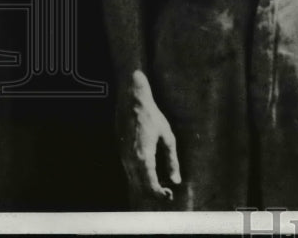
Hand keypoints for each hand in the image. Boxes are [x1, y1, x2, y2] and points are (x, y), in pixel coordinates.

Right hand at [115, 72, 180, 201]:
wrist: (132, 102)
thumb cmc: (152, 117)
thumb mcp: (167, 137)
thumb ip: (172, 160)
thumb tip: (176, 181)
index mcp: (143, 157)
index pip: (150, 186)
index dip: (160, 195)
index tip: (170, 195)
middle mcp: (130, 161)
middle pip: (139, 189)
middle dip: (154, 195)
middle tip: (168, 194)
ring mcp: (123, 158)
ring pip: (133, 183)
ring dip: (147, 188)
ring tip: (163, 186)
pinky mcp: (121, 155)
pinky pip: (129, 174)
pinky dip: (140, 180)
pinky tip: (151, 176)